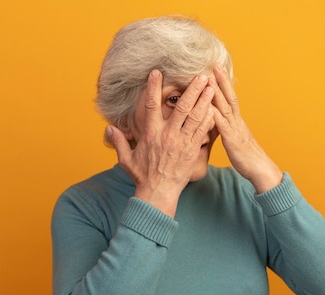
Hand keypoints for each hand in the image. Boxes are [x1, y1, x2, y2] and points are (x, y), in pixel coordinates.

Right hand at [107, 70, 214, 216]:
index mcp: (150, 134)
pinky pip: (202, 132)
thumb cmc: (142, 176)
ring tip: (211, 86)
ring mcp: (181, 142)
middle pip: (181, 107)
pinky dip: (208, 119)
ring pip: (194, 117)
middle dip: (192, 89)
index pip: (151, 106)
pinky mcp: (192, 150)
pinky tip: (214, 108)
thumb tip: (109, 129)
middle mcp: (167, 135)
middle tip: (200, 76)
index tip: (156, 73)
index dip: (153, 88)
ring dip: (204, 100)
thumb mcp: (126, 159)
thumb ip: (119, 142)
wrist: (158, 192)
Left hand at [210, 64, 282, 192]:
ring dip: (217, 92)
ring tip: (208, 78)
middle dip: (221, 80)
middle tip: (214, 64)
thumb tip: (219, 125)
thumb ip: (227, 131)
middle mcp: (237, 122)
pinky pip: (222, 126)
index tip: (217, 70)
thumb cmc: (247, 158)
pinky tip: (207, 106)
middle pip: (229, 97)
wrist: (260, 170)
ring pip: (225, 107)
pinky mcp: (232, 140)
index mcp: (237, 122)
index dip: (224, 84)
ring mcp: (235, 129)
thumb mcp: (235, 141)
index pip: (230, 98)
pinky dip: (214, 115)